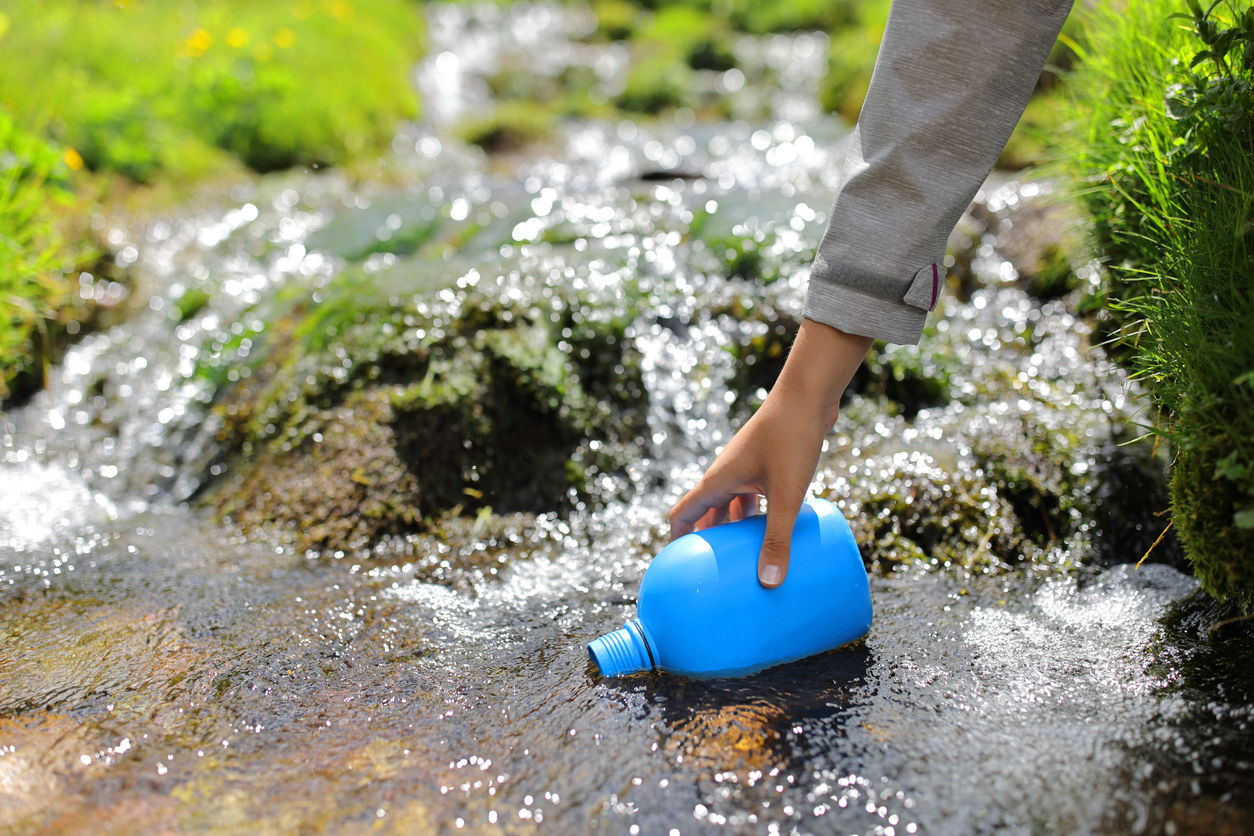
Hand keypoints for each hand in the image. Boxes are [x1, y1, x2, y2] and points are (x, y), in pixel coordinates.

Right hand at [668, 318, 871, 586]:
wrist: (809, 393)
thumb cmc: (792, 438)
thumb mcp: (786, 494)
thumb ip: (778, 537)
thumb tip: (768, 583)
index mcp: (718, 480)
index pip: (684, 515)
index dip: (677, 540)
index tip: (677, 566)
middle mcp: (728, 473)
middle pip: (709, 513)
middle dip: (710, 540)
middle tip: (714, 569)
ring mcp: (748, 466)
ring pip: (734, 504)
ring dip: (737, 528)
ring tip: (747, 555)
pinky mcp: (769, 462)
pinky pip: (757, 495)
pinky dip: (761, 513)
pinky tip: (779, 527)